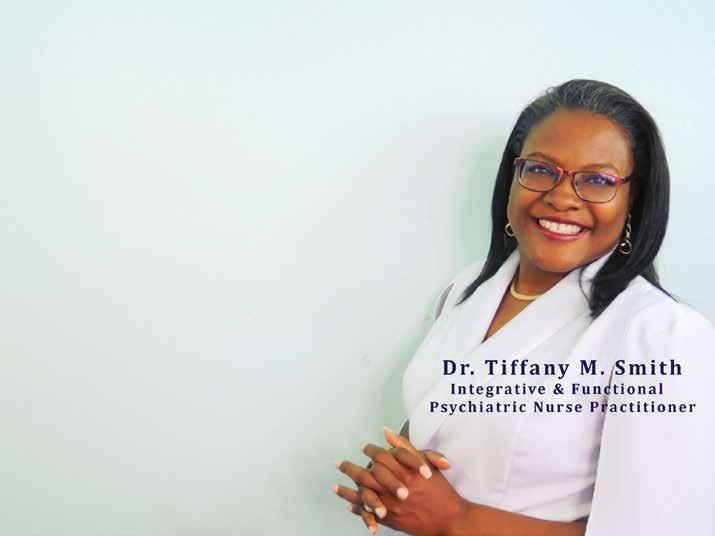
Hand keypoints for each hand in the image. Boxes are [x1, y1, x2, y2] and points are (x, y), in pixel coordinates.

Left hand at [335, 427, 464, 535]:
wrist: (450, 519)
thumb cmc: (440, 490)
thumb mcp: (424, 464)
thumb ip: (404, 447)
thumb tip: (386, 431)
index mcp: (404, 472)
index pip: (380, 456)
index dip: (370, 450)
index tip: (363, 447)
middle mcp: (396, 488)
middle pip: (366, 475)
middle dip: (350, 469)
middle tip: (338, 464)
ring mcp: (392, 506)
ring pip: (364, 496)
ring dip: (347, 491)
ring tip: (335, 487)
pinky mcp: (392, 521)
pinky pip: (369, 514)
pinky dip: (358, 509)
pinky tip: (349, 504)